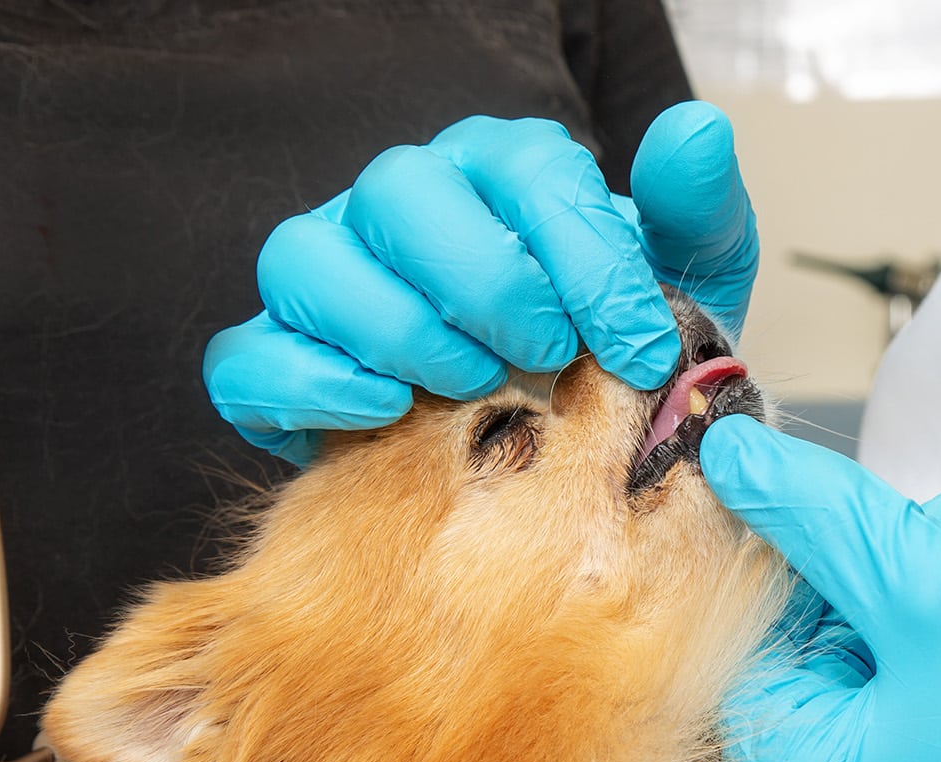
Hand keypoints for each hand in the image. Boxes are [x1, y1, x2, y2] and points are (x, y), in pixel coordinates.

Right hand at [203, 102, 757, 464]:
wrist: (559, 449)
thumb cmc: (610, 353)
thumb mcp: (681, 285)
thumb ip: (692, 209)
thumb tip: (694, 132)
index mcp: (496, 173)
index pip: (525, 170)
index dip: (587, 259)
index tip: (640, 347)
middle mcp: (400, 207)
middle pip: (398, 190)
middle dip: (485, 284)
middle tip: (545, 360)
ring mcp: (329, 277)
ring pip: (305, 259)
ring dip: (399, 330)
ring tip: (473, 389)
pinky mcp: (279, 359)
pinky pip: (246, 356)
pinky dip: (309, 386)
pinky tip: (386, 416)